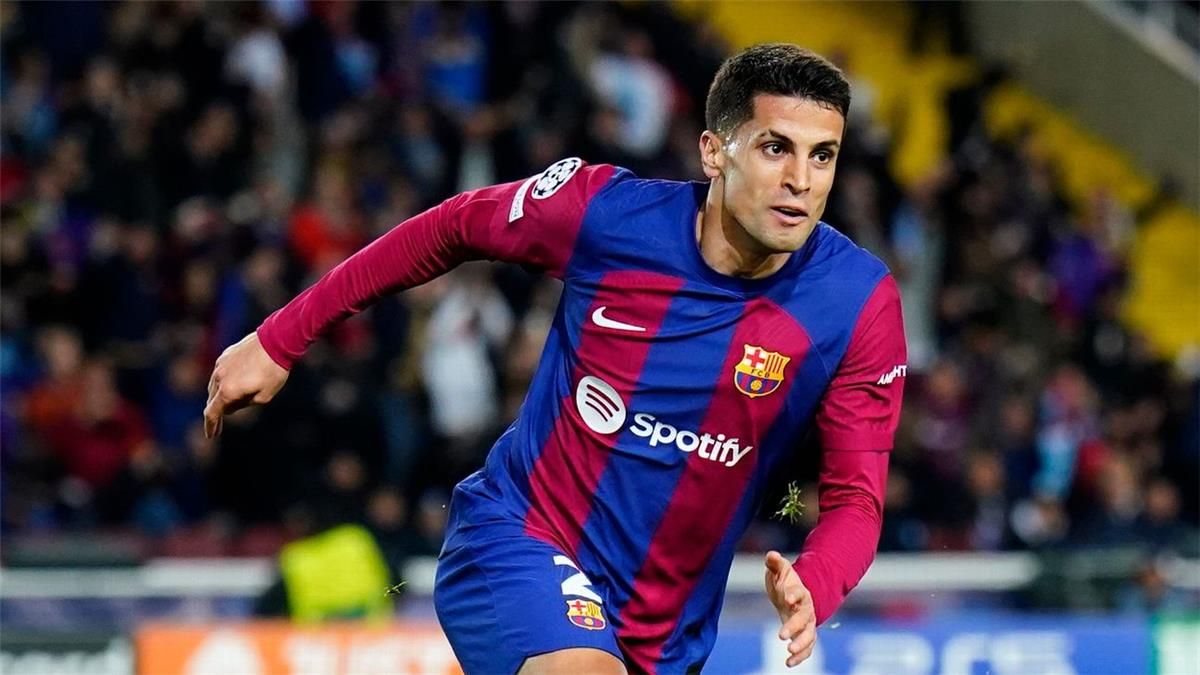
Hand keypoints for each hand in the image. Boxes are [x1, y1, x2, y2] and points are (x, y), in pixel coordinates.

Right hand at [204, 332, 288, 437]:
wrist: (277, 340)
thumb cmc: (274, 371)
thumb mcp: (264, 396)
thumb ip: (245, 404)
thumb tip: (232, 404)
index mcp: (228, 391)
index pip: (212, 413)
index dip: (210, 426)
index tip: (211, 435)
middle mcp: (219, 377)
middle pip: (212, 400)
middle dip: (217, 413)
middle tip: (219, 426)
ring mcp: (221, 364)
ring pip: (215, 385)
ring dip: (220, 396)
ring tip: (228, 405)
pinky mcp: (226, 354)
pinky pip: (221, 373)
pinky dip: (224, 382)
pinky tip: (234, 384)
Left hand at [764, 550, 816, 667]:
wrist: (794, 597)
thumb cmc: (786, 583)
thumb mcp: (780, 571)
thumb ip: (775, 563)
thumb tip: (771, 555)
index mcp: (801, 593)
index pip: (800, 594)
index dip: (795, 595)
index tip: (787, 598)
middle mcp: (807, 610)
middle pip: (804, 618)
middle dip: (794, 627)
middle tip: (781, 635)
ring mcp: (807, 624)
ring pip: (809, 636)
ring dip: (800, 645)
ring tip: (788, 652)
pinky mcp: (804, 636)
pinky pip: (806, 648)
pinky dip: (800, 656)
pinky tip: (788, 663)